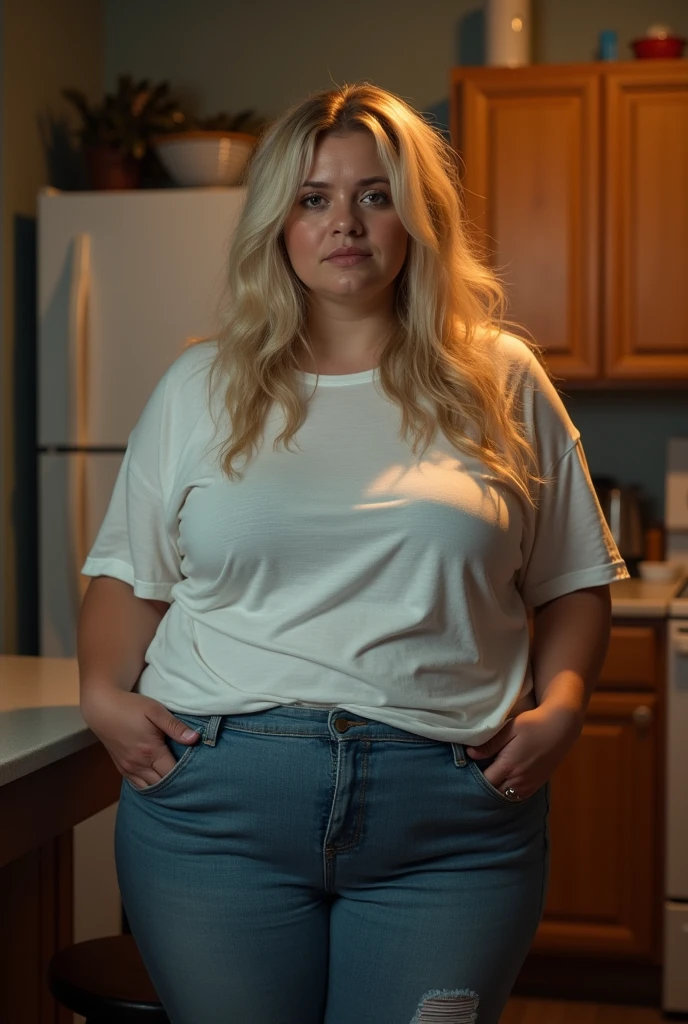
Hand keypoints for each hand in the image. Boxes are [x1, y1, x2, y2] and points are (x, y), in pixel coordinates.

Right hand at [80, 688, 200, 789]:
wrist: (102, 708)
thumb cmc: (131, 707)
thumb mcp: (155, 711)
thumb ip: (175, 726)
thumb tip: (195, 739)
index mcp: (150, 751)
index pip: (172, 773)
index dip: (186, 774)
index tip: (198, 771)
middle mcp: (138, 765)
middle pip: (162, 785)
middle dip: (176, 783)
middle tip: (191, 778)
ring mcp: (128, 768)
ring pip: (149, 788)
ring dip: (163, 786)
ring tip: (177, 782)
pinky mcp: (121, 768)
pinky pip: (138, 785)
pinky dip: (149, 786)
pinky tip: (159, 781)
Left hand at [464, 703, 584, 799]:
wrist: (561, 727)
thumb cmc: (533, 724)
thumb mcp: (510, 729)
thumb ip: (490, 744)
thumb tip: (470, 754)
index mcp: (509, 766)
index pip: (484, 781)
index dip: (475, 777)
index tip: (469, 768)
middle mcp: (519, 780)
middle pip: (494, 792)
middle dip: (484, 786)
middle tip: (478, 773)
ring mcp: (530, 784)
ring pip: (506, 796)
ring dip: (497, 790)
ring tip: (491, 777)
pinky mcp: (538, 784)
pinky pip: (519, 796)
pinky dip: (509, 792)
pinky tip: (505, 781)